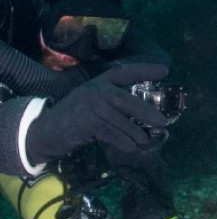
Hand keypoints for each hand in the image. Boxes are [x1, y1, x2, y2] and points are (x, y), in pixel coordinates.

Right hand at [26, 63, 168, 164]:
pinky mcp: (86, 124)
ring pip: (121, 121)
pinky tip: (131, 147)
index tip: (165, 72)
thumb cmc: (79, 113)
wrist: (49, 128)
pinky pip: (111, 134)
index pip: (126, 72)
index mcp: (102, 81)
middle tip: (162, 121)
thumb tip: (149, 111)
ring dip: (136, 133)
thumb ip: (116, 99)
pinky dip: (123, 141)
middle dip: (147, 112)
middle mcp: (97, 90)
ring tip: (146, 140)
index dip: (145, 71)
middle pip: (127, 101)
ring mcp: (91, 107)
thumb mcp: (96, 99)